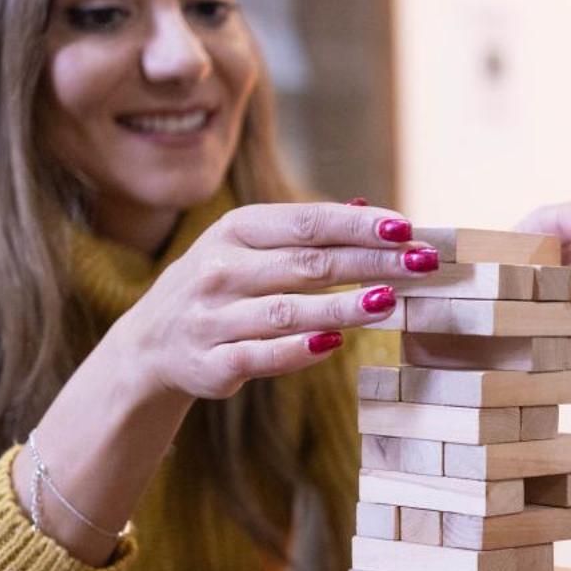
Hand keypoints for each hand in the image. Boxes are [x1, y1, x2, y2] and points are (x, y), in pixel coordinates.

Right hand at [113, 200, 435, 400]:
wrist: (149, 345)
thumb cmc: (220, 287)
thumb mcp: (247, 246)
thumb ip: (304, 231)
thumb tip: (369, 207)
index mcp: (235, 231)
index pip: (307, 222)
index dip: (358, 225)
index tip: (406, 227)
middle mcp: (221, 270)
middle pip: (308, 264)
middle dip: (370, 262)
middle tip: (421, 264)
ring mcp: (213, 318)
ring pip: (288, 311)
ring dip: (342, 308)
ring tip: (389, 301)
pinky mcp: (212, 363)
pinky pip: (261, 355)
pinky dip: (298, 351)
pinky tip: (336, 345)